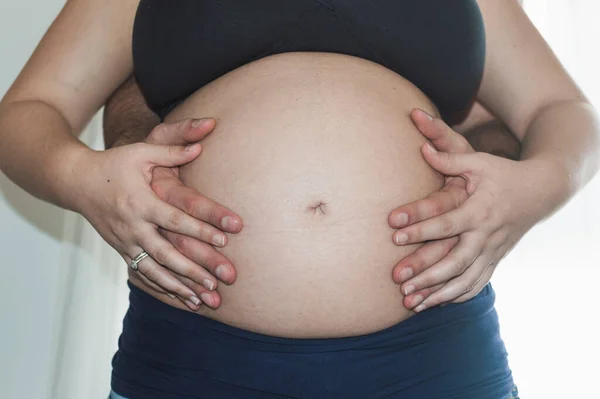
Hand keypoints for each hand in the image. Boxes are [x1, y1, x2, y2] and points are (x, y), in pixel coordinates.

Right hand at [76, 120, 229, 310]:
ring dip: (181, 287)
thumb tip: (202, 144)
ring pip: (156, 270)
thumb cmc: (113, 165)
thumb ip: (171, 151)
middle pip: (167, 253)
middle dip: (194, 269)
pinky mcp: (122, 251)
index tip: (225, 239)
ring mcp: (126, 242)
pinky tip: (185, 298)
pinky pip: (144, 274)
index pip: (175, 219)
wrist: (76, 182)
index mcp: (140, 202)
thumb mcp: (140, 152)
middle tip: (219, 282)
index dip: (200, 230)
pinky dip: (164, 288)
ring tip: (204, 300)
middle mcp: (133, 227)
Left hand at [389, 109, 546, 311]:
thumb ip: (450, 159)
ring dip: (438, 294)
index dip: (420, 229)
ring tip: (411, 304)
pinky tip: (436, 303)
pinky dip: (457, 296)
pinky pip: (477, 284)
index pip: (446, 224)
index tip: (393, 234)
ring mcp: (492, 252)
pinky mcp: (495, 260)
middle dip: (426, 275)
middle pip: (455, 261)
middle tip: (399, 282)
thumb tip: (422, 149)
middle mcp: (486, 236)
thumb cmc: (503, 174)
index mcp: (479, 211)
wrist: (540, 192)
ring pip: (465, 280)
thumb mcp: (478, 162)